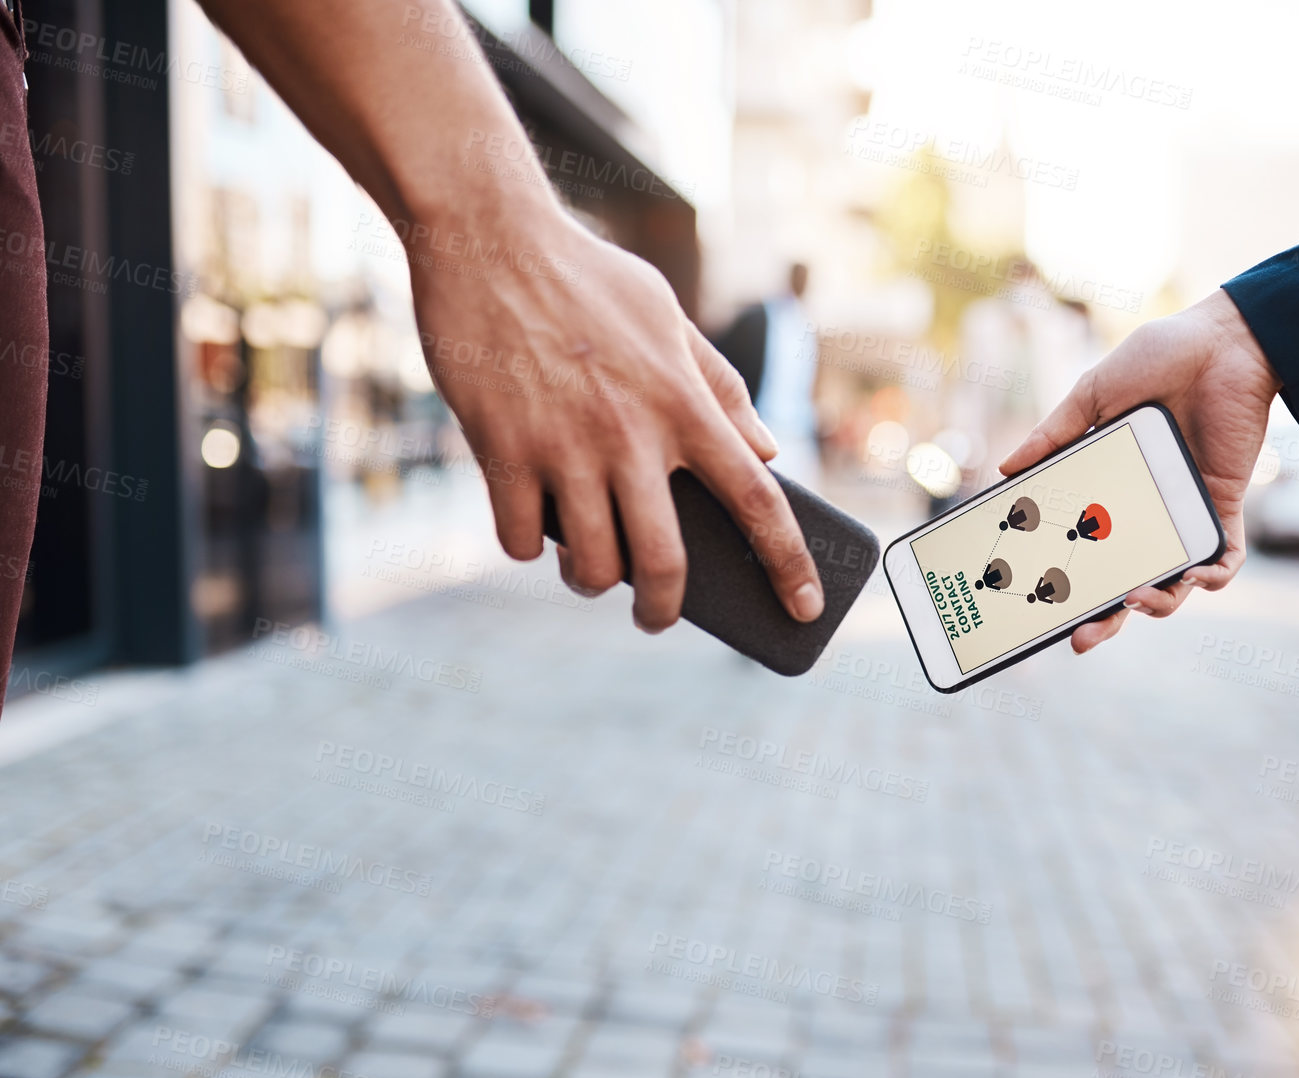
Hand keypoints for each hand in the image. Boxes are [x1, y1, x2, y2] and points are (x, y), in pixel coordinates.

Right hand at [410, 192, 823, 632]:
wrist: (488, 235)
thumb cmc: (586, 276)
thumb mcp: (668, 317)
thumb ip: (720, 386)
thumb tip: (768, 450)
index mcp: (685, 403)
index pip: (757, 500)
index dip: (788, 564)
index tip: (806, 608)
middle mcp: (632, 435)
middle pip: (667, 562)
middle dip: (666, 610)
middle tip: (658, 617)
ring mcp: (565, 447)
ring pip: (591, 564)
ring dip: (592, 583)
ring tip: (589, 571)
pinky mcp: (501, 451)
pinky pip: (520, 539)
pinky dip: (527, 547)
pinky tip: (530, 525)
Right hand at [999, 290, 1279, 653]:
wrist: (1222, 341)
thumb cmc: (1160, 358)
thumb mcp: (1092, 396)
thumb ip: (1053, 436)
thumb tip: (1005, 471)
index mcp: (1112, 490)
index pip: (1085, 549)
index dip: (1066, 584)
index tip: (1042, 608)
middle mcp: (1148, 511)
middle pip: (1126, 581)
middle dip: (1106, 619)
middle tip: (1083, 637)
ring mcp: (1186, 513)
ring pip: (1175, 582)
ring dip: (1158, 604)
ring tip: (1137, 600)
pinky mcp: (1223, 507)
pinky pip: (1225, 559)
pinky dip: (1214, 576)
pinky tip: (1196, 577)